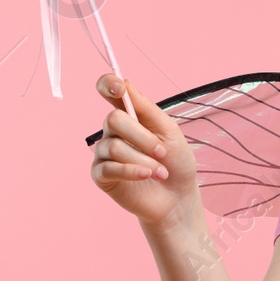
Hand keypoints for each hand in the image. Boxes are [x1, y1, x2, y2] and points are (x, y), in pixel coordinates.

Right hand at [90, 73, 199, 226]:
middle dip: (142, 137)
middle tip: (162, 152)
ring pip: (114, 147)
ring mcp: (103, 154)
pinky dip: (132, 171)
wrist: (178, 197)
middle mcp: (112, 131)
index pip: (108, 90)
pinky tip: (147, 175)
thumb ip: (146, 108)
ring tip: (161, 172)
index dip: (108, 84)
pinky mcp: (101, 176)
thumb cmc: (175, 162)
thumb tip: (125, 83)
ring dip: (143, 159)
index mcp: (128, 114)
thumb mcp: (169, 131)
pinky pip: (109, 168)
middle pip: (113, 120)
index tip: (118, 88)